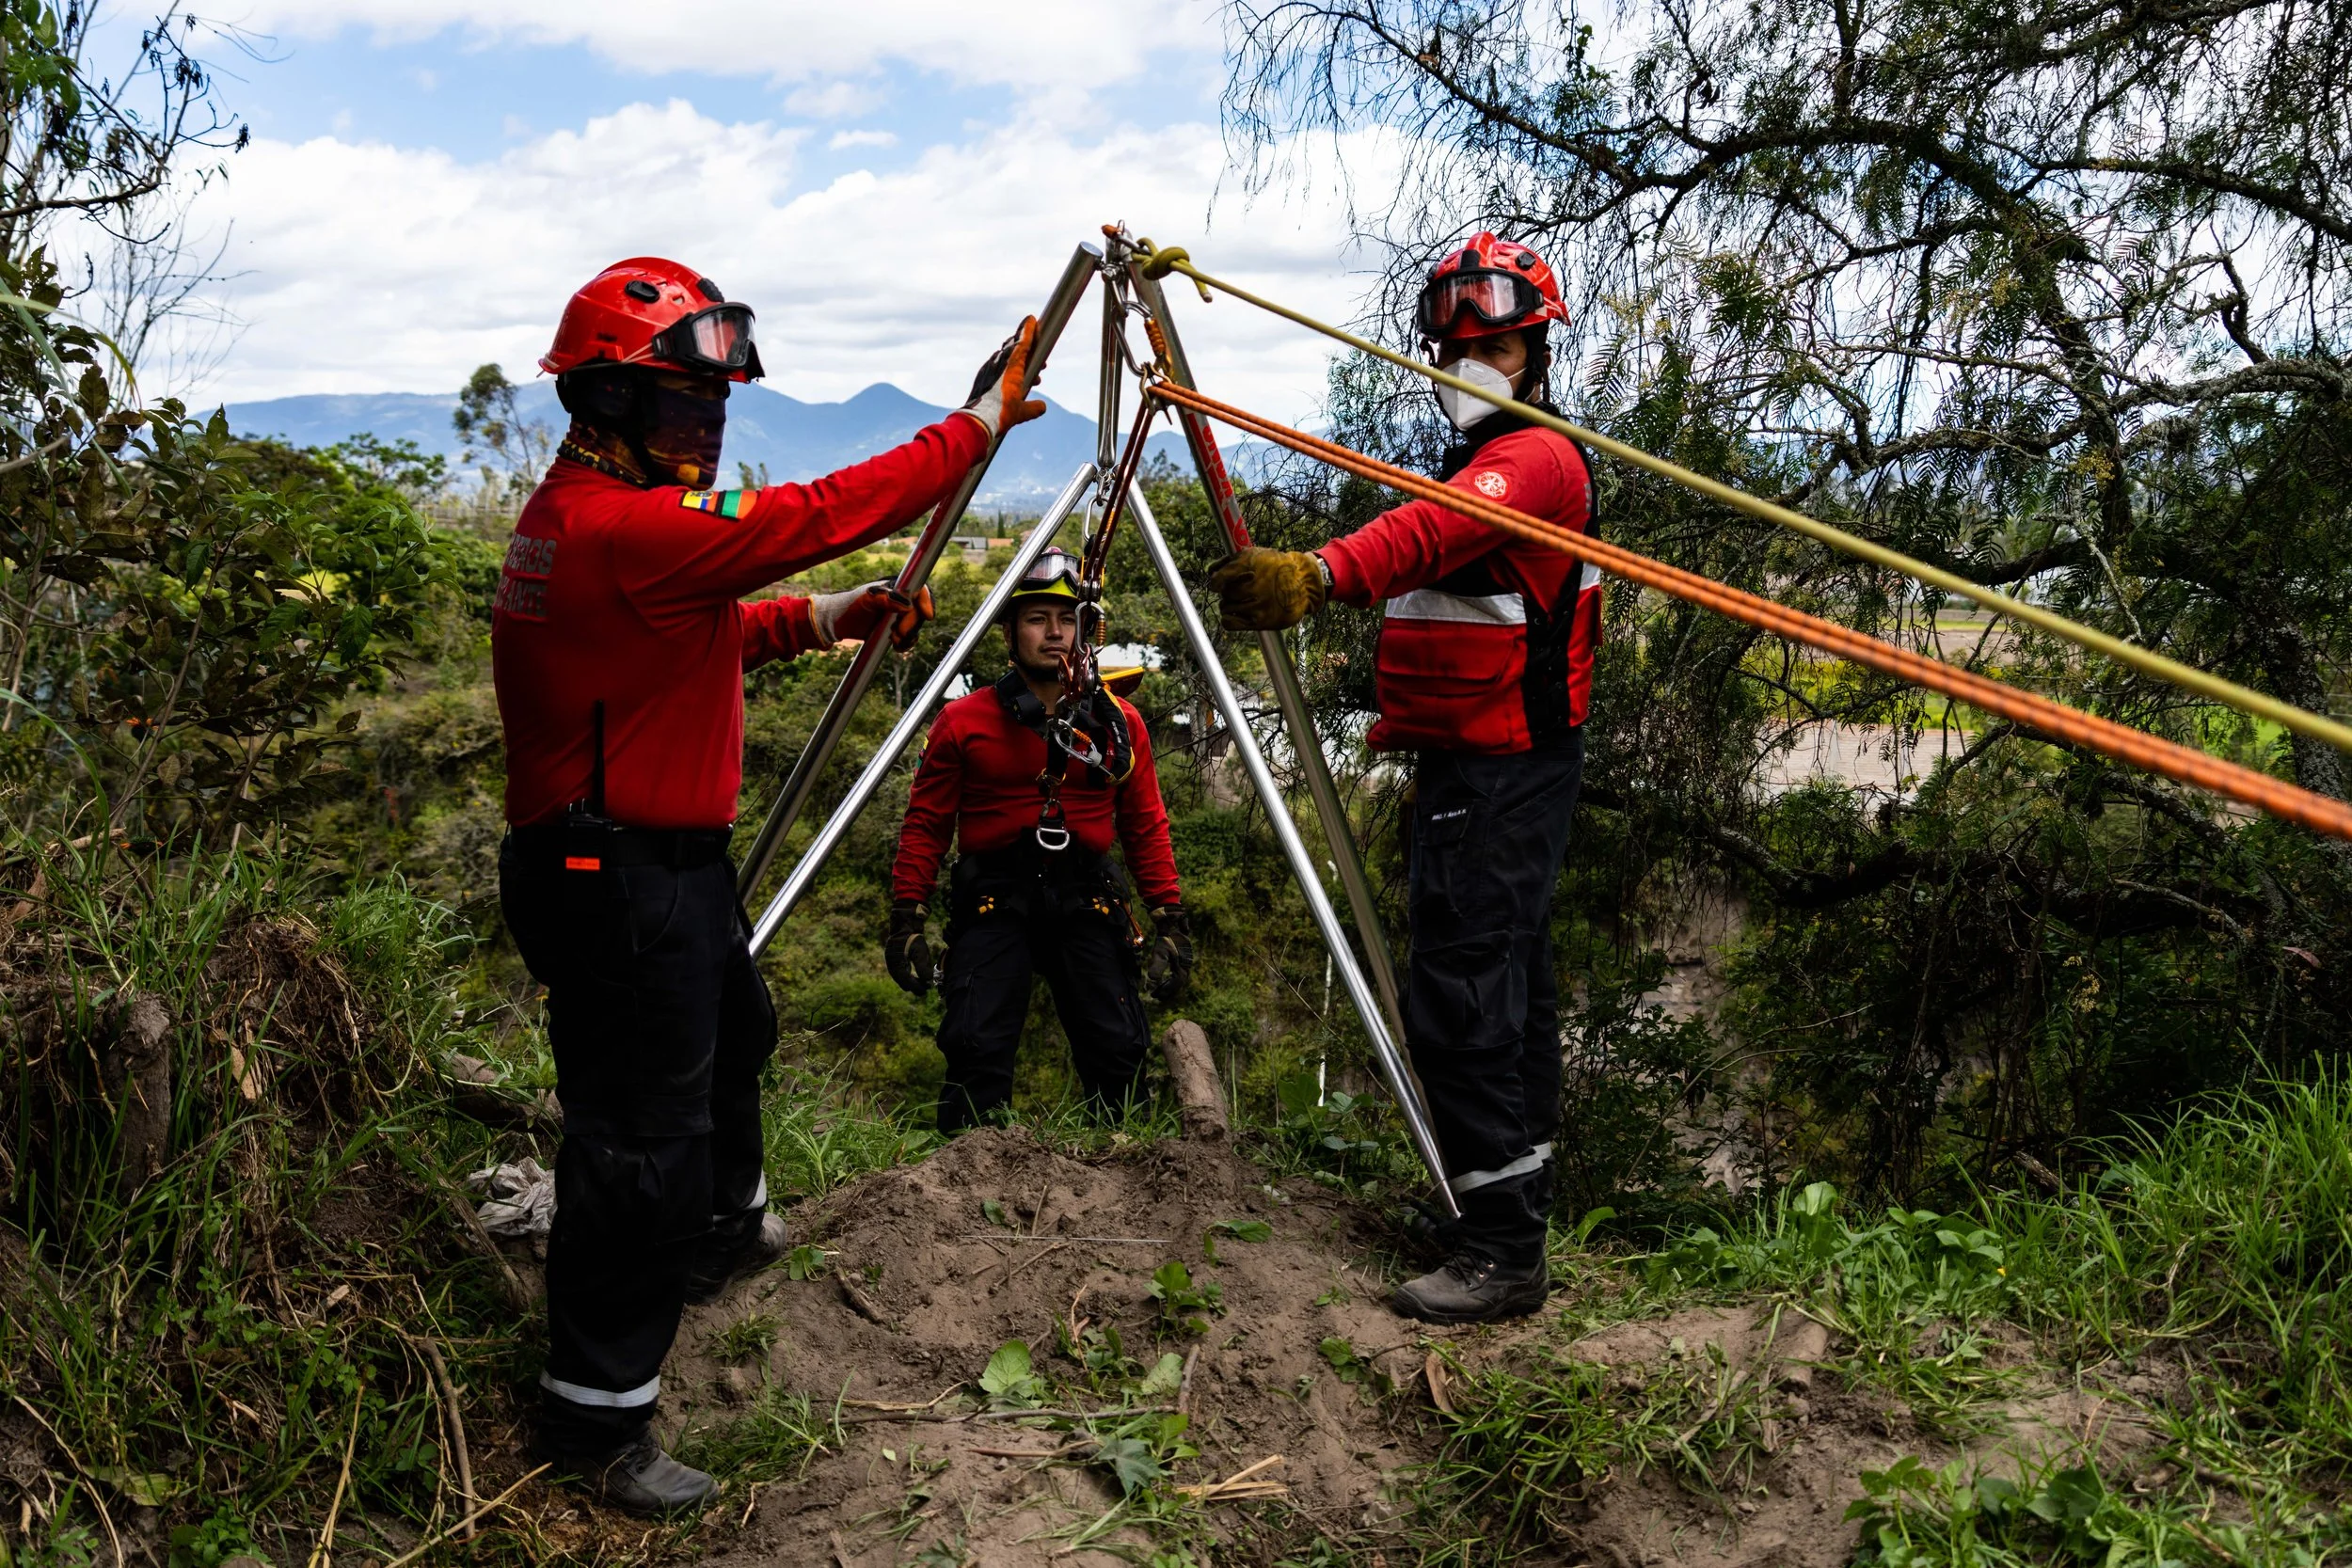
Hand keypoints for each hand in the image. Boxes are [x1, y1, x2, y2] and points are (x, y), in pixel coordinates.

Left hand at [813, 580, 935, 649]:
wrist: (838, 623)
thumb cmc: (850, 606)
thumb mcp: (865, 600)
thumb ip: (884, 599)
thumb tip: (907, 605)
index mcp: (895, 588)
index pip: (919, 590)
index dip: (926, 601)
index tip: (927, 616)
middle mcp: (900, 601)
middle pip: (918, 612)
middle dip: (911, 625)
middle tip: (897, 634)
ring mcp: (899, 616)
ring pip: (915, 626)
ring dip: (908, 636)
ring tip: (893, 641)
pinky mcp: (896, 629)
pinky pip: (909, 638)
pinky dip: (906, 644)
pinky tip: (897, 647)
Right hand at [885, 901, 933, 994]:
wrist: (905, 924)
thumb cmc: (913, 937)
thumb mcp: (920, 953)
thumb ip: (923, 968)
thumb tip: (928, 981)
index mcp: (896, 964)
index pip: (906, 982)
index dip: (916, 987)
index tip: (926, 990)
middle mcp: (892, 964)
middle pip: (902, 982)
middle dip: (914, 986)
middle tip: (925, 989)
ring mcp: (891, 961)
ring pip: (900, 978)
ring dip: (910, 981)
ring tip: (921, 983)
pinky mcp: (893, 958)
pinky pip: (899, 972)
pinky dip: (907, 976)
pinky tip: (915, 976)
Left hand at [955, 316, 1047, 439]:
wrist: (977, 420)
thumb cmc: (1001, 414)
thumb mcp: (1022, 412)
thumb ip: (1034, 407)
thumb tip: (1041, 407)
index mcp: (1013, 365)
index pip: (1022, 342)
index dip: (1028, 330)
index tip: (1031, 319)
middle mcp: (1000, 362)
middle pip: (1014, 347)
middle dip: (1027, 349)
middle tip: (1039, 361)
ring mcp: (989, 368)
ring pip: (1005, 357)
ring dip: (1018, 362)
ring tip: (1029, 377)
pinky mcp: (982, 375)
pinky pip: (996, 366)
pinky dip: (1006, 370)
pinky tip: (1010, 382)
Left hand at [1145, 905, 1192, 1004]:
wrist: (1171, 919)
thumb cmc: (1167, 935)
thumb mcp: (1160, 951)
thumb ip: (1157, 966)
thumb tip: (1151, 981)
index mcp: (1184, 965)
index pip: (1175, 983)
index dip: (1165, 990)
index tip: (1154, 995)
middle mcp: (1186, 964)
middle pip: (1178, 983)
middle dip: (1167, 990)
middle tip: (1156, 996)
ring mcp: (1185, 959)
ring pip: (1178, 978)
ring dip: (1169, 985)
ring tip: (1159, 990)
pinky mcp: (1181, 955)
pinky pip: (1177, 971)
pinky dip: (1170, 978)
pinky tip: (1163, 978)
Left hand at [1206, 548, 1327, 630]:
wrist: (1303, 582)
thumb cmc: (1274, 567)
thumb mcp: (1255, 554)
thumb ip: (1229, 562)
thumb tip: (1210, 572)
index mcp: (1249, 565)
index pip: (1220, 578)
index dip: (1215, 582)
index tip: (1217, 585)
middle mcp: (1254, 586)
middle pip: (1223, 593)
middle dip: (1227, 591)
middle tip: (1239, 590)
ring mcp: (1257, 604)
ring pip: (1225, 607)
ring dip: (1229, 604)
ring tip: (1242, 600)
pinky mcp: (1260, 621)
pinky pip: (1229, 623)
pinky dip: (1227, 619)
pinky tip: (1235, 613)